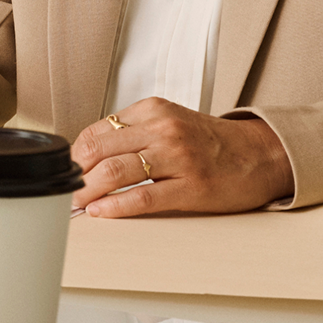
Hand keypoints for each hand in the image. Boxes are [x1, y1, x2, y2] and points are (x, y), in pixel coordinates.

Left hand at [69, 97, 293, 216]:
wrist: (260, 154)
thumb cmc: (209, 143)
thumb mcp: (168, 123)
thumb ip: (133, 133)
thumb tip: (88, 157)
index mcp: (152, 110)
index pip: (95, 131)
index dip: (74, 156)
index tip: (65, 173)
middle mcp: (163, 129)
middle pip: (99, 150)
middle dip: (74, 175)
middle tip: (63, 193)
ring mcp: (178, 157)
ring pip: (116, 172)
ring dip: (87, 193)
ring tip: (75, 206)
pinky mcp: (192, 186)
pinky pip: (144, 197)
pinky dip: (115, 207)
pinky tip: (100, 212)